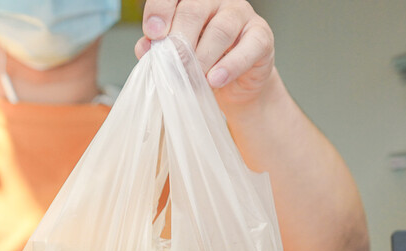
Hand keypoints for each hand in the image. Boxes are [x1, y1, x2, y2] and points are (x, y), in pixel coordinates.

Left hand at [136, 0, 274, 105]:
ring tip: (193, 79)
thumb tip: (144, 47)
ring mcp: (241, 15)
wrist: (231, 87)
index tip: (153, 34)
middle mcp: (216, 1)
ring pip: (221, 29)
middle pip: (194, 10)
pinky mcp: (261, 36)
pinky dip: (230, 66)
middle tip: (172, 66)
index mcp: (189, 1)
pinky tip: (215, 79)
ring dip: (203, 58)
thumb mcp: (174, 58)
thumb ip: (158, 49)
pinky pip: (248, 46)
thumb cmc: (199, 66)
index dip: (160, 10)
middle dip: (179, 41)